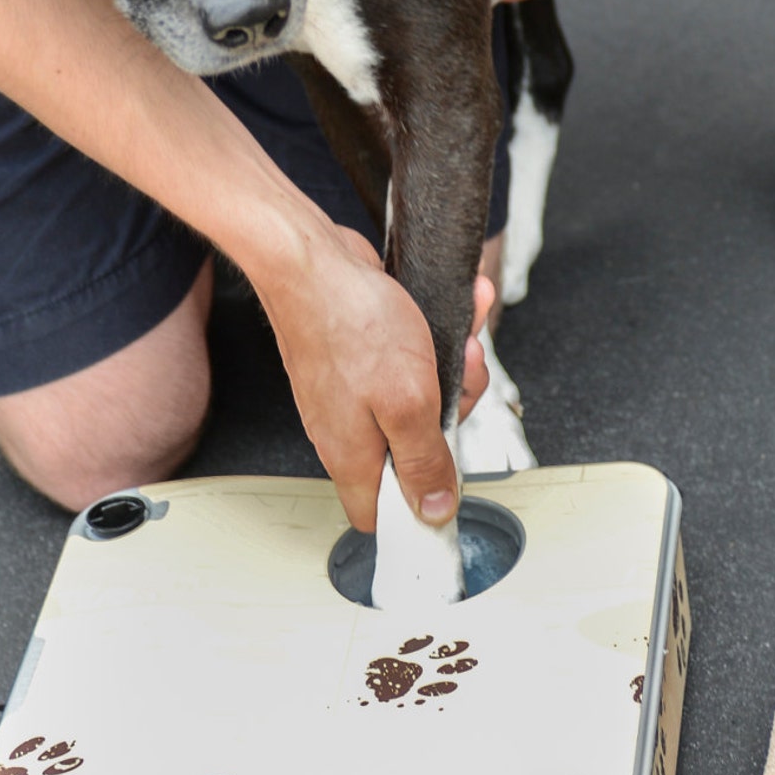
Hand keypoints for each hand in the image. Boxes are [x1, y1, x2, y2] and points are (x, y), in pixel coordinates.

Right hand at [254, 219, 494, 532]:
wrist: (311, 260)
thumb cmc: (350, 323)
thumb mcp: (408, 402)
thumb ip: (424, 460)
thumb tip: (434, 511)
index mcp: (354, 456)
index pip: (382, 514)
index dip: (418, 507)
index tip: (453, 481)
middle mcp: (349, 430)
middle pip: (416, 449)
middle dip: (452, 412)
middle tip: (460, 377)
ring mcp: (353, 392)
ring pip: (421, 398)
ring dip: (452, 367)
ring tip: (463, 335)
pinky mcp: (361, 359)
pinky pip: (411, 361)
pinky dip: (437, 339)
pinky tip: (457, 313)